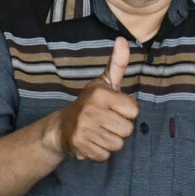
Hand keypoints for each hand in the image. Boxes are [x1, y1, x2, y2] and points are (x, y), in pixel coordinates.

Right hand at [41, 37, 136, 162]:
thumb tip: (123, 39)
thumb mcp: (104, 83)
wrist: (60, 127)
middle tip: (104, 123)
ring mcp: (85, 128)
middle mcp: (92, 110)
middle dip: (118, 129)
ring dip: (109, 141)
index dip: (125, 112)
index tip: (112, 109)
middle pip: (128, 130)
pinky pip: (105, 156)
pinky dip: (99, 152)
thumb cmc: (90, 104)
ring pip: (118, 144)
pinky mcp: (80, 145)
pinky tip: (90, 142)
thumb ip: (117, 63)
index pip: (134, 111)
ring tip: (97, 132)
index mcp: (101, 93)